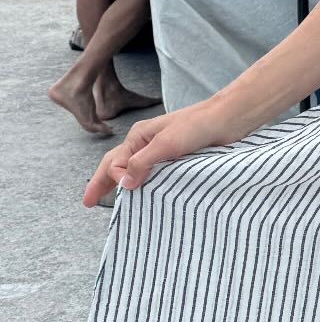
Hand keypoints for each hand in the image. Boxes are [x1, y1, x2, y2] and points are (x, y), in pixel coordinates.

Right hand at [83, 104, 234, 206]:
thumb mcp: (166, 144)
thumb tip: (124, 184)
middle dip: (101, 182)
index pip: (114, 163)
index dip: (113, 179)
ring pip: (134, 170)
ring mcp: (160, 151)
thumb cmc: (197, 126)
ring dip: (122, 184)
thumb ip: (143, 163)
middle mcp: (145, 143)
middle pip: (116, 165)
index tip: (125, 191)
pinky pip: (153, 174)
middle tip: (89, 202)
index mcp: (138, 136)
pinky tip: (145, 195)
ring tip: (113, 201)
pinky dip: (144, 184)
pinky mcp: (176, 159)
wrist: (228, 119)